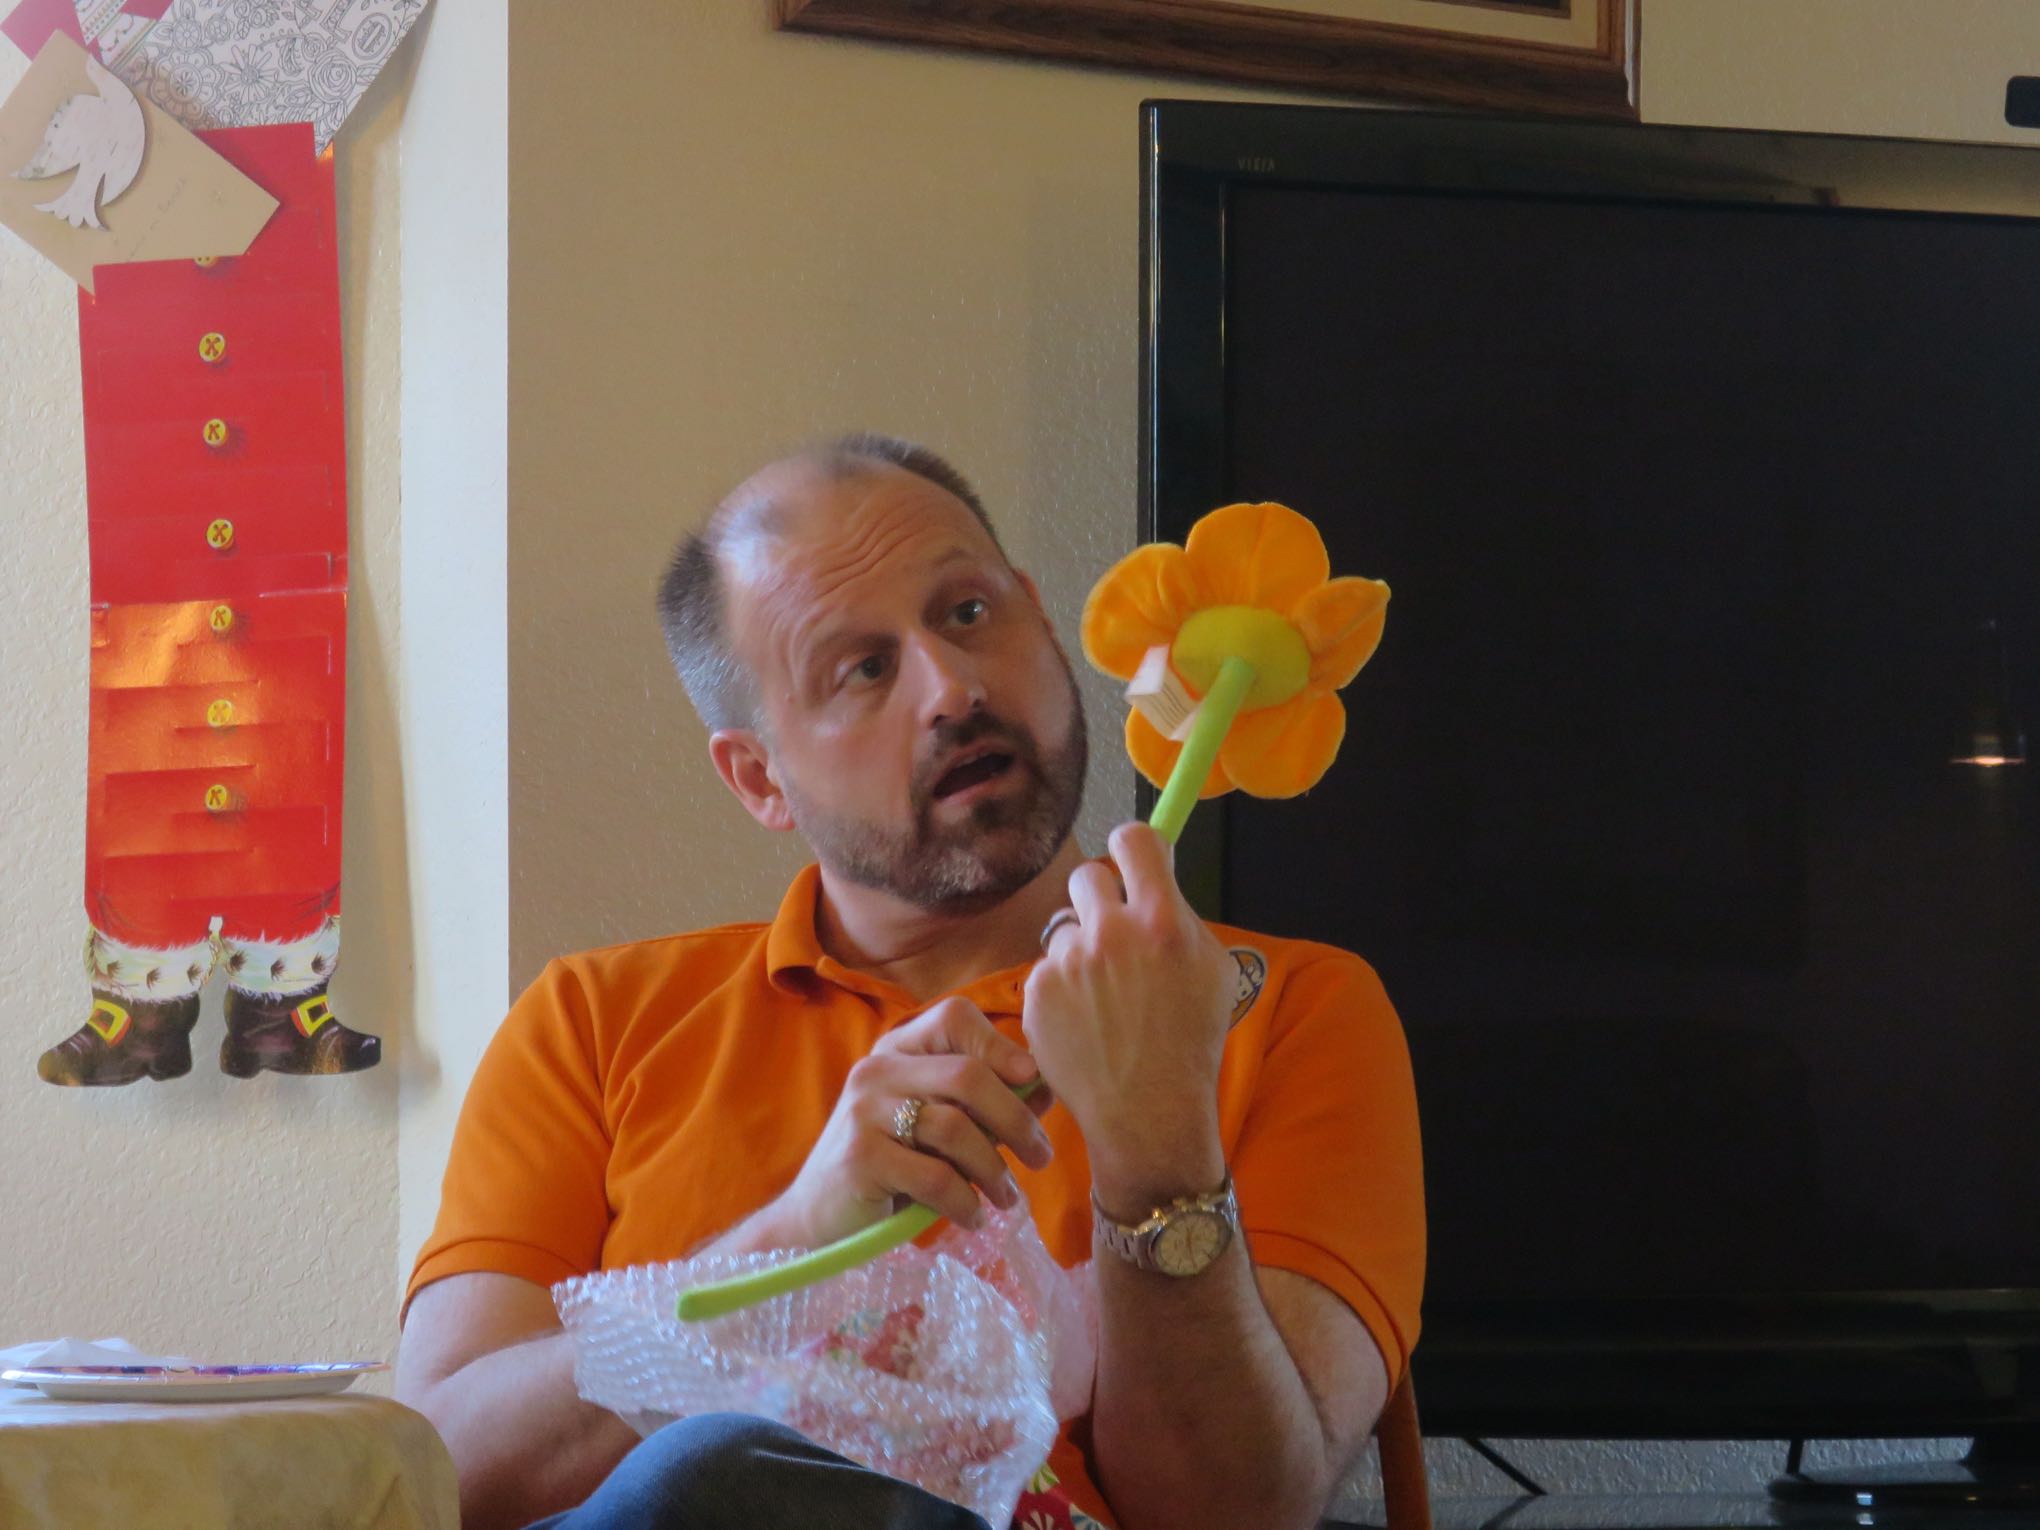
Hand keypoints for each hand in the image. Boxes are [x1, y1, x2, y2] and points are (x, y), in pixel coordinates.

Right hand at [768, 997, 1055, 1248]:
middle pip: (967, 1075)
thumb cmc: (888, 1167)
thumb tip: (1046, 1087)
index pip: (954, 1018)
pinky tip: (972, 1217)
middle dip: (1015, 1119)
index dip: (1000, 1044)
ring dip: (994, 1169)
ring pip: (956, 1128)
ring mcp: (864, 1111)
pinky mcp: (861, 1158)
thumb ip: (984, 1104)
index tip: (1033, 1079)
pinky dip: (965, 1201)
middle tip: (1040, 1156)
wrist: (817, 1218)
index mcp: (897, 1050)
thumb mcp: (935, 1126)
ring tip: (1007, 1197)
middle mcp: (877, 1070)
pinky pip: (936, 1176)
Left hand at [1022, 823, 1232, 1210]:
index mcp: (1162, 921)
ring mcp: (1068, 963)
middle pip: (1089, 877)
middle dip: (1102, 900)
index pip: (1133, 840)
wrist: (1147, 1111)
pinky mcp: (1037, 993)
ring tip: (1105, 998)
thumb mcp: (1212, 969)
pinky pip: (1048, 969)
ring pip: (1066, 928)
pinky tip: (1085, 1022)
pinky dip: (1062, 988)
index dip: (1133, 847)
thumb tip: (1155, 875)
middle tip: (1116, 934)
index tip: (1134, 861)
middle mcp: (1111, 934)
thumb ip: (1180, 917)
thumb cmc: (1189, 1041)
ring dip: (1082, 951)